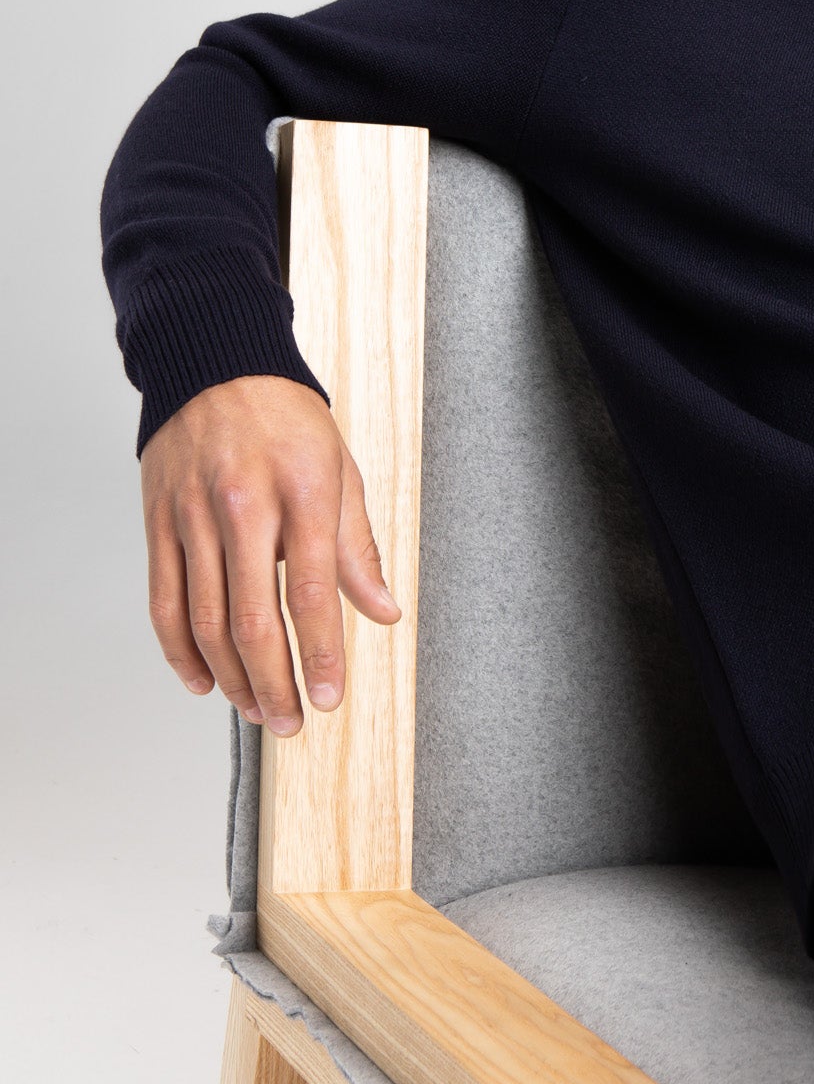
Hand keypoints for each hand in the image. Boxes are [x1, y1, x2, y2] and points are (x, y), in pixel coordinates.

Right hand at [140, 375, 398, 734]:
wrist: (214, 362)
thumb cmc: (286, 419)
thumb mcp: (340, 470)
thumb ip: (358, 548)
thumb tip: (385, 612)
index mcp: (303, 491)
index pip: (313, 592)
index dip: (322, 655)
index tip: (329, 698)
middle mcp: (244, 506)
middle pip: (254, 619)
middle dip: (275, 683)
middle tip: (291, 721)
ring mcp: (193, 515)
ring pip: (206, 620)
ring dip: (232, 677)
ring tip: (256, 709)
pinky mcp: (158, 522)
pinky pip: (164, 600)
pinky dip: (180, 650)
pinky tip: (203, 680)